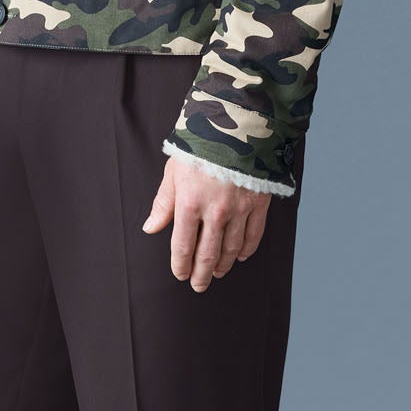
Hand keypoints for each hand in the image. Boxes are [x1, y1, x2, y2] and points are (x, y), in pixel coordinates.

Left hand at [142, 154, 270, 290]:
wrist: (237, 124)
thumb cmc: (200, 144)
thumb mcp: (174, 171)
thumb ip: (164, 203)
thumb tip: (151, 228)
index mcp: (190, 204)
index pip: (183, 246)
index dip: (180, 265)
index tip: (180, 274)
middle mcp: (216, 212)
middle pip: (208, 254)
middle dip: (201, 274)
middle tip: (198, 286)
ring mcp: (240, 209)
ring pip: (231, 249)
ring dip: (223, 265)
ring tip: (218, 273)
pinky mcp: (259, 203)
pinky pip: (254, 235)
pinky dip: (247, 249)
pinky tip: (240, 256)